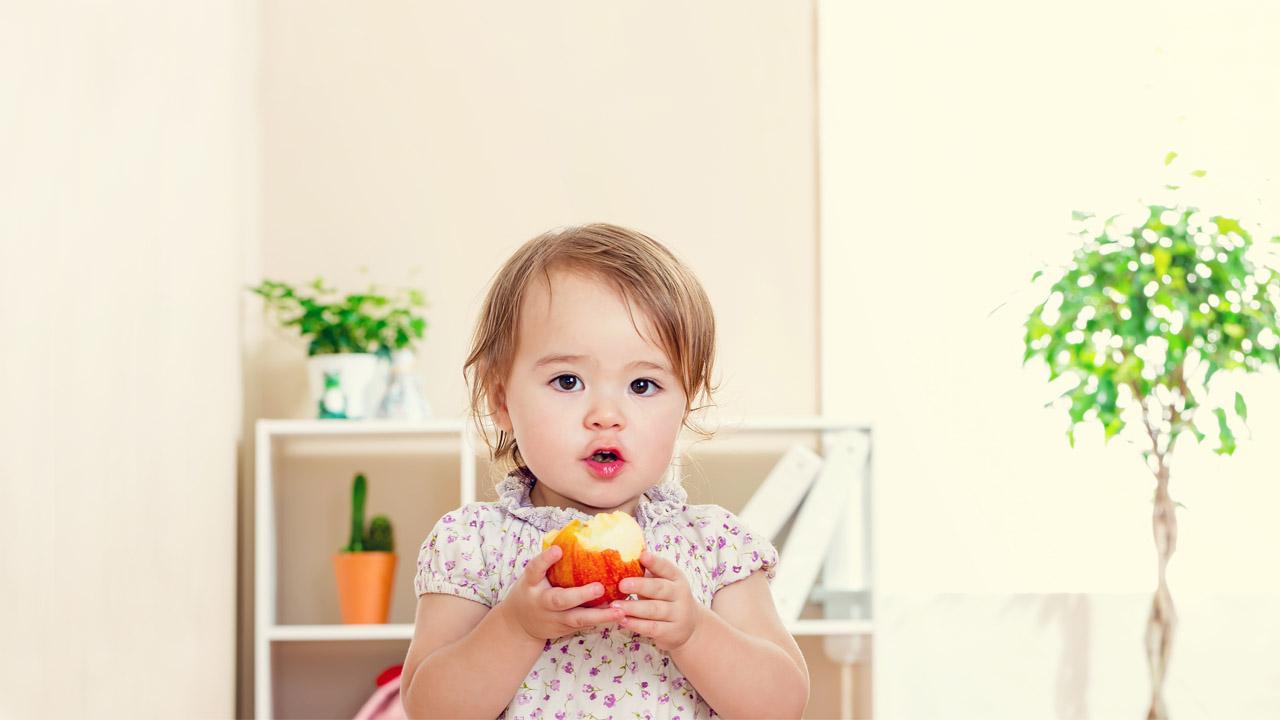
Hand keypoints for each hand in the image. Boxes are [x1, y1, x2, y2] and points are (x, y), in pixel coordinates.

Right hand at [499, 544, 626, 642]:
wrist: (520, 625)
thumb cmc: (532, 590)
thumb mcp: (533, 575)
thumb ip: (548, 560)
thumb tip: (574, 532)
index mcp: (531, 584)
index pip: (535, 569)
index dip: (545, 560)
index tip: (557, 550)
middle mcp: (542, 602)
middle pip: (560, 600)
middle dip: (580, 595)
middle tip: (599, 588)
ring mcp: (555, 619)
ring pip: (577, 618)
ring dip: (600, 615)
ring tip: (619, 610)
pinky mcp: (566, 629)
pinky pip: (585, 625)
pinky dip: (602, 620)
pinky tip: (619, 615)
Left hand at [610, 550, 703, 651]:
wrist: (691, 627)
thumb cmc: (668, 599)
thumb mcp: (664, 583)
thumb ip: (649, 572)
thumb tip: (627, 555)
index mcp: (676, 578)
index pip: (666, 568)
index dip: (655, 562)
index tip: (642, 555)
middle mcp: (679, 595)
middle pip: (659, 589)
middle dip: (640, 586)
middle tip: (621, 584)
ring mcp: (677, 614)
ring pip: (653, 609)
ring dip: (633, 607)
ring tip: (615, 605)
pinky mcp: (671, 632)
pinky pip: (652, 627)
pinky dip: (636, 624)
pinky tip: (622, 620)